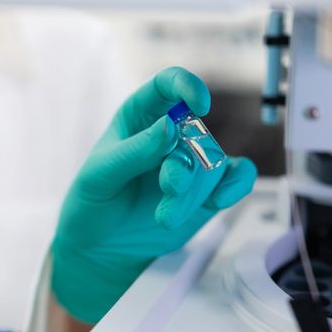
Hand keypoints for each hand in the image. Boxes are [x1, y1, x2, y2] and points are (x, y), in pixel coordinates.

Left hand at [52, 67, 256, 322]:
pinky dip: (236, 186)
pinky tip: (219, 201)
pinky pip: (238, 176)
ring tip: (164, 218)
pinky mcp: (206, 190)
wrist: (101, 246)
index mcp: (140, 116)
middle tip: (168, 187)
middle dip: (185, 164)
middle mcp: (170, 133)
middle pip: (196, 133)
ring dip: (192, 193)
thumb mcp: (102, 174)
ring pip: (212, 162)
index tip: (199, 106)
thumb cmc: (93, 202)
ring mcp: (191, 161)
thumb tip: (170, 125)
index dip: (187, 87)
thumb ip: (136, 150)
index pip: (168, 85)